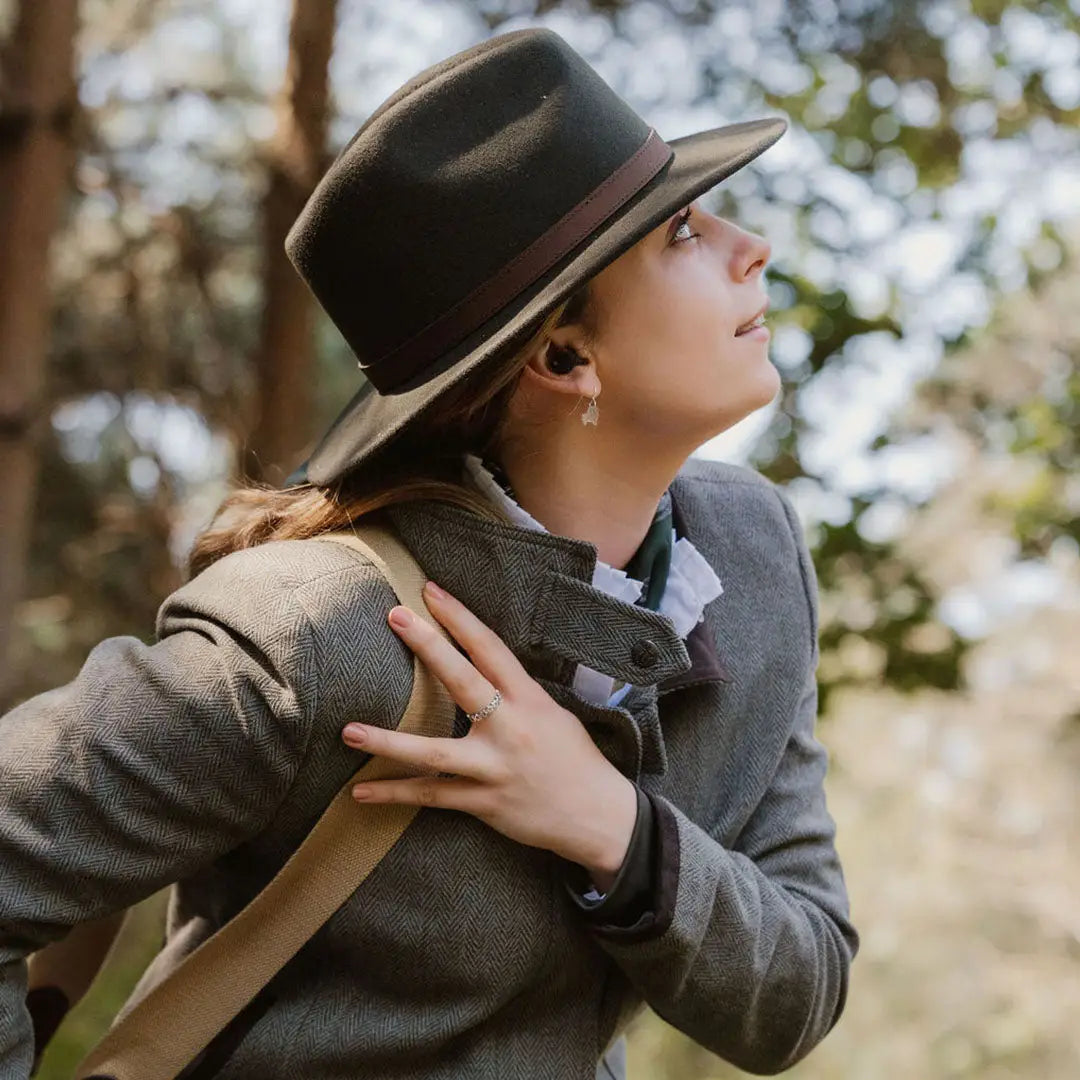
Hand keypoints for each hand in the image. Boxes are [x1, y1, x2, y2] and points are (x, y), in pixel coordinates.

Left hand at [341, 579, 637, 887]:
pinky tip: (360, 792)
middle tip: (394, 616)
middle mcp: (511, 728)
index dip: (460, 617)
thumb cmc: (575, 759)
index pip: (491, 648)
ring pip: (435, 752)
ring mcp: (495, 767)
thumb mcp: (553, 714)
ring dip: (389, 741)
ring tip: (348, 730)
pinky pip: (433, 796)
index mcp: (530, 700)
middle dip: (429, 645)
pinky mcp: (485, 802)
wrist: (599, 816)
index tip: (430, 591)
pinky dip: (395, 793)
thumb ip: (515, 694)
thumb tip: (479, 669)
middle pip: (464, 681)